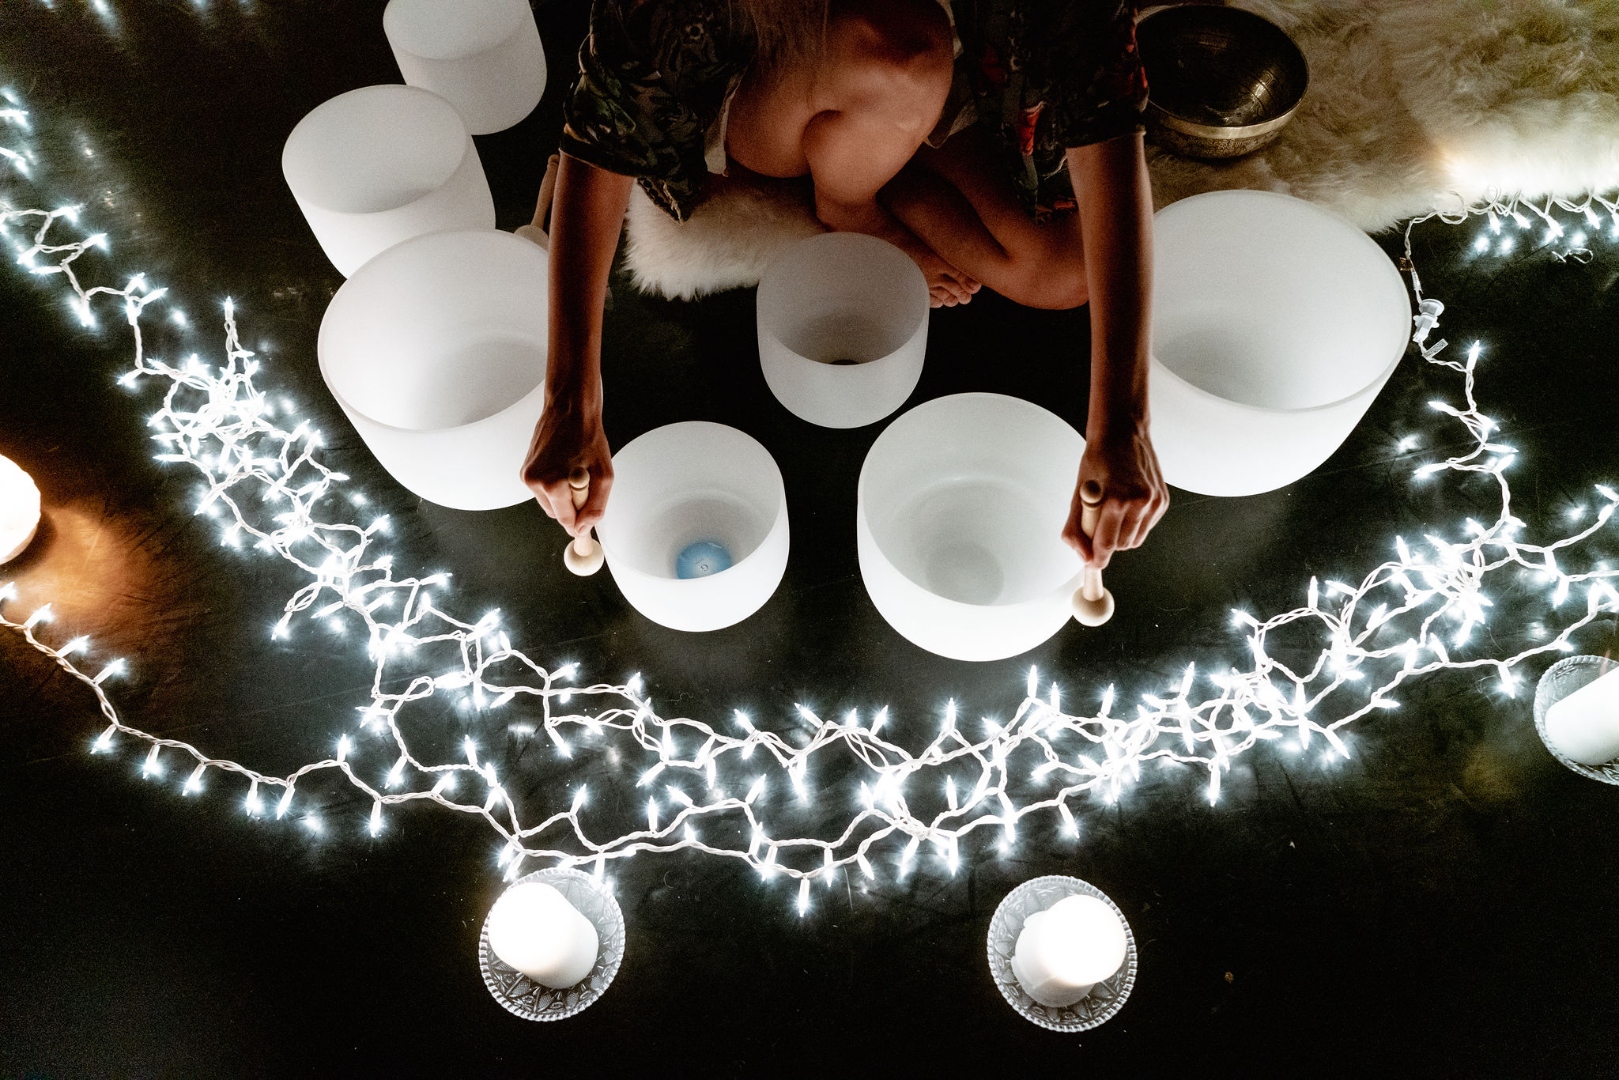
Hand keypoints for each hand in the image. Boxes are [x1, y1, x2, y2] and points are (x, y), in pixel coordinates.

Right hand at [522, 393, 612, 538]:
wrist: (570, 409)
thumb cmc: (588, 437)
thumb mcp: (604, 475)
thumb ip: (595, 506)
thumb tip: (583, 529)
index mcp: (552, 484)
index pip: (566, 521)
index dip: (579, 525)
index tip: (586, 529)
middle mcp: (534, 481)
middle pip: (556, 514)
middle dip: (572, 506)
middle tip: (586, 485)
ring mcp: (527, 475)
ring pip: (549, 503)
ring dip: (564, 496)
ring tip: (575, 471)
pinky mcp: (525, 470)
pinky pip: (543, 490)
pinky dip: (555, 486)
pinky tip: (564, 467)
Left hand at [1062, 420, 1167, 568]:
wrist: (1122, 433)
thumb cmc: (1098, 459)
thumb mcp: (1078, 494)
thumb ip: (1075, 528)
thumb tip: (1083, 556)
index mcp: (1116, 500)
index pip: (1106, 545)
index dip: (1097, 558)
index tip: (1092, 562)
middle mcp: (1139, 502)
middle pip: (1122, 546)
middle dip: (1108, 544)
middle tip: (1098, 526)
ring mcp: (1154, 502)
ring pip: (1135, 540)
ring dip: (1121, 536)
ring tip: (1112, 513)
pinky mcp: (1162, 501)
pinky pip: (1146, 527)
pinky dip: (1134, 525)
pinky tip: (1126, 506)